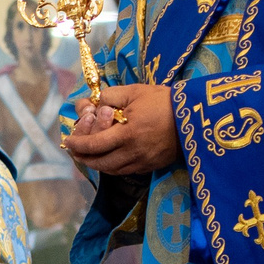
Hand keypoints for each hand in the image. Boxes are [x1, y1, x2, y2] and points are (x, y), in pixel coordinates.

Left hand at [64, 83, 179, 175]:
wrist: (195, 117)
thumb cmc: (164, 102)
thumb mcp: (136, 92)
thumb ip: (111, 96)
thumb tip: (96, 103)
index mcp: (127, 135)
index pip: (94, 145)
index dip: (78, 144)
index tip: (68, 141)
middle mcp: (132, 153)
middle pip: (100, 163)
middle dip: (84, 158)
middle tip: (76, 151)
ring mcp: (143, 162)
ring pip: (112, 170)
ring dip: (98, 164)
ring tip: (91, 156)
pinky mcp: (152, 166)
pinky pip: (126, 171)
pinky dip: (114, 167)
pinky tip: (111, 159)